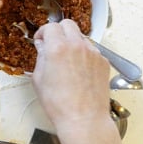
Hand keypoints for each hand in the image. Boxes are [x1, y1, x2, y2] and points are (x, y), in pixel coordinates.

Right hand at [32, 20, 111, 134]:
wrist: (83, 118)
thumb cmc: (59, 104)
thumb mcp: (39, 80)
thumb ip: (40, 58)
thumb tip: (43, 48)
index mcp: (57, 48)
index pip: (50, 27)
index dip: (42, 33)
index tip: (41, 41)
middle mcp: (77, 46)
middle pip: (68, 24)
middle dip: (58, 31)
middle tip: (53, 45)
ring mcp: (93, 53)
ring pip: (81, 37)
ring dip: (72, 43)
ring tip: (67, 62)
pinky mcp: (103, 62)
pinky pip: (92, 51)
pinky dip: (84, 56)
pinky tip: (79, 72)